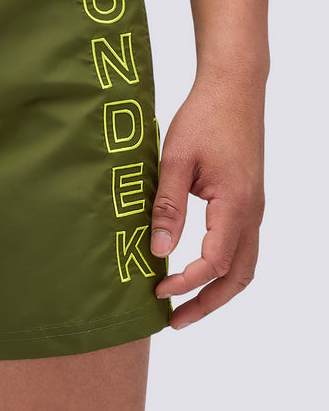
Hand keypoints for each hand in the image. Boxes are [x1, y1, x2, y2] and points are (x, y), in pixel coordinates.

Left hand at [150, 74, 265, 329]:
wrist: (234, 87)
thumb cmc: (203, 117)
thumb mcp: (175, 160)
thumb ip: (168, 206)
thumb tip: (159, 250)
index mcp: (235, 204)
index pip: (214, 263)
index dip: (185, 283)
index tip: (156, 291)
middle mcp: (252, 212)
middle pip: (237, 276)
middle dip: (207, 304)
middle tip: (175, 322)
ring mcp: (254, 208)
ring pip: (245, 265)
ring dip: (217, 291)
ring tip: (186, 307)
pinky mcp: (248, 201)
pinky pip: (242, 247)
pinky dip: (223, 270)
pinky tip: (197, 272)